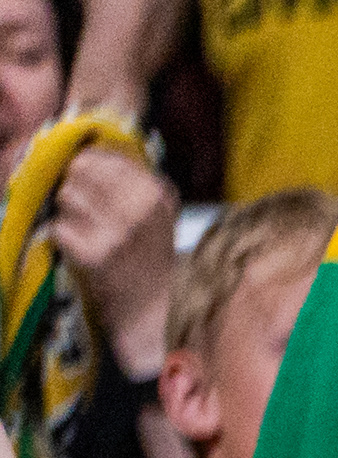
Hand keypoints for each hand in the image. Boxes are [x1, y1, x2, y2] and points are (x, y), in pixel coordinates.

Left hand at [48, 143, 174, 375]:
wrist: (154, 310)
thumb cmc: (150, 256)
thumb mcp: (158, 210)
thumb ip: (133, 177)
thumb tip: (90, 146)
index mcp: (155, 193)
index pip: (99, 156)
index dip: (88, 168)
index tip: (95, 187)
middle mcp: (139, 209)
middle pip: (78, 170)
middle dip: (76, 186)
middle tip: (88, 210)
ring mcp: (116, 233)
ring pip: (65, 196)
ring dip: (68, 213)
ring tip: (88, 231)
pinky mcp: (93, 256)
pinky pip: (58, 229)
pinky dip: (63, 240)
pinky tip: (82, 251)